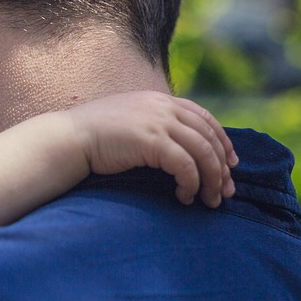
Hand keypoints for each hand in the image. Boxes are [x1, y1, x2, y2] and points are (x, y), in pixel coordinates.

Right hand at [65, 92, 237, 207]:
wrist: (70, 138)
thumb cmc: (94, 136)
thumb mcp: (129, 120)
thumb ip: (152, 125)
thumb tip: (173, 146)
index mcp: (160, 100)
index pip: (204, 118)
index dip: (223, 141)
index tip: (230, 164)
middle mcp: (163, 107)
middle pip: (209, 136)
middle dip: (223, 167)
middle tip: (227, 191)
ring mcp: (158, 122)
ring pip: (203, 152)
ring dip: (212, 179)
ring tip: (211, 200)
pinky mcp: (152, 141)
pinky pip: (185, 166)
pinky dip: (191, 184)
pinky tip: (185, 197)